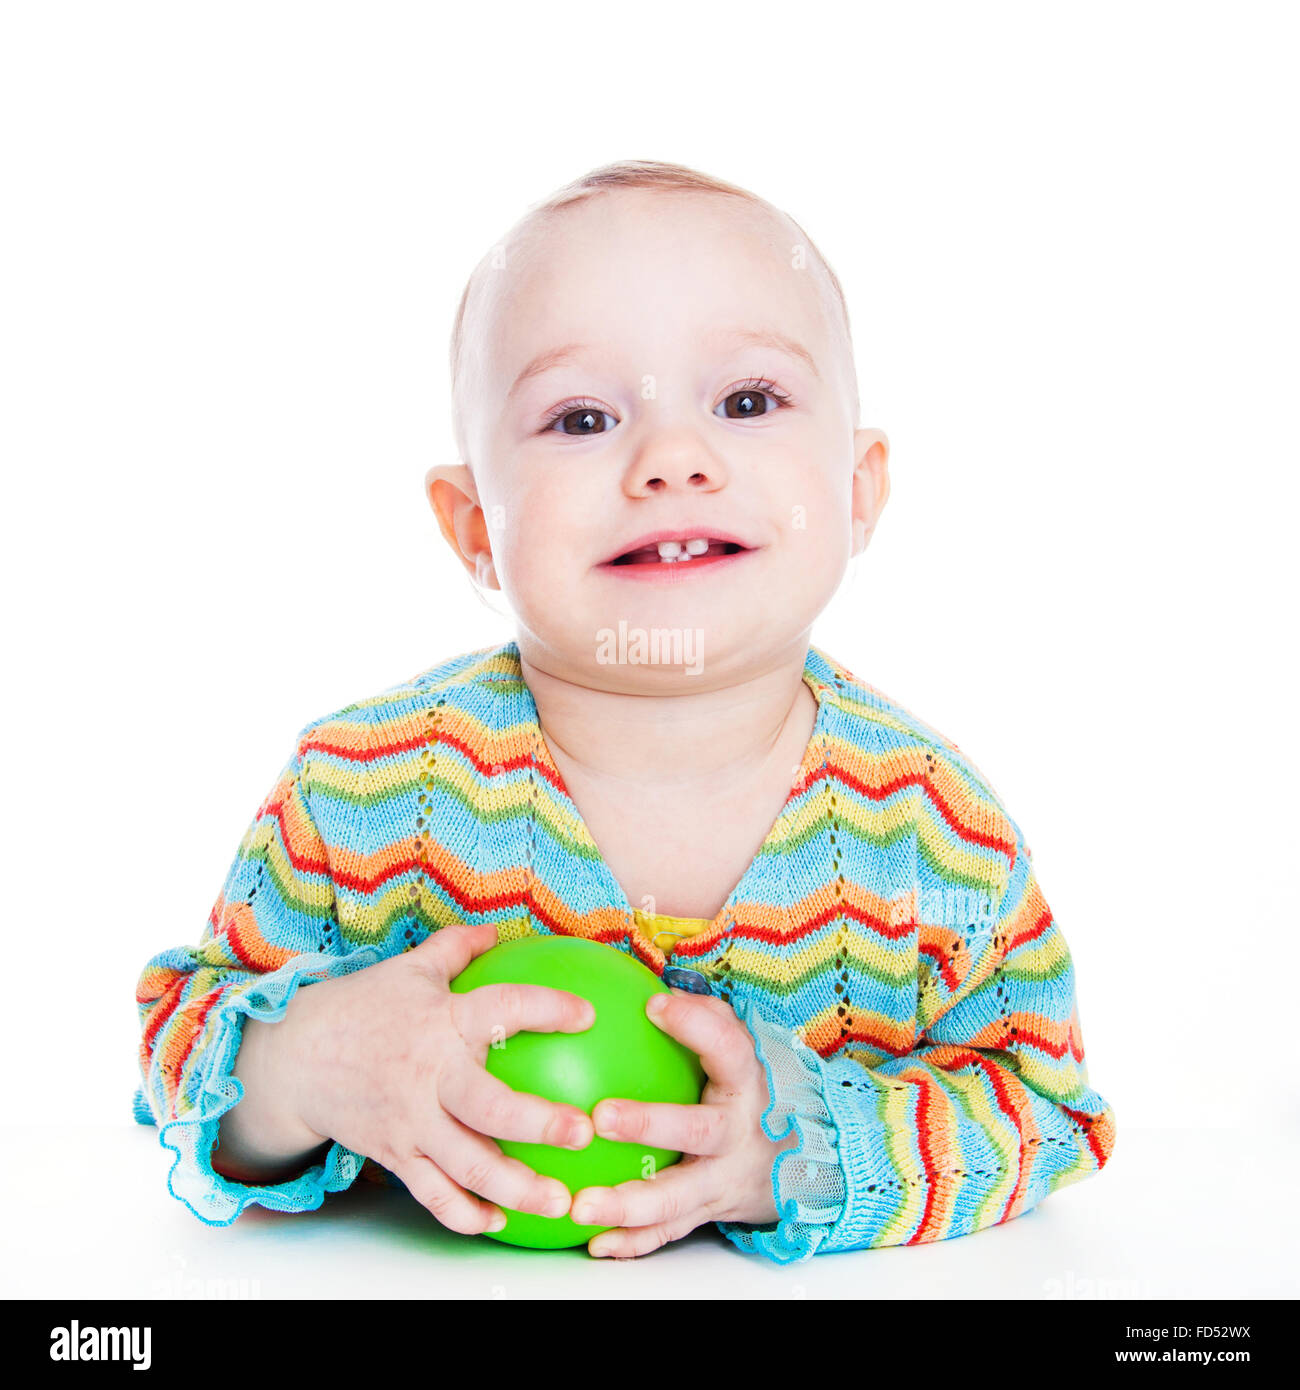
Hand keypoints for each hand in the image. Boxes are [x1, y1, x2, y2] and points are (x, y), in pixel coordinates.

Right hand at [274, 921, 598, 1235]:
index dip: (545, 1009)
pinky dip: (466, 1214)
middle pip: (489, 1107)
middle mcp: (430, 1076)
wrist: (295, 1059)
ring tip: (561, 1202)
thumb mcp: (411, 968)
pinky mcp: (396, 1155)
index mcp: (443, 1022)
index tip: (587, 1015)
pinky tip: (502, 1222)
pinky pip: (434, 1195)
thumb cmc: (364, 1007)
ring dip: (517, 1188)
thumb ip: (458, 949)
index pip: (501, 1008)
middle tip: (584, 1131)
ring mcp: (412, 1122)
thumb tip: (499, 931)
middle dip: (539, 1124)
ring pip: (468, 1165)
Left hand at [568, 990, 797, 1257]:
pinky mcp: (708, 1212)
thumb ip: (704, 1017)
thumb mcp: (742, 1047)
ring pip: (677, 1197)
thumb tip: (651, 990)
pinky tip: (593, 1243)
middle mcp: (738, 1133)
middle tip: (601, 1117)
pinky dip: (632, 1242)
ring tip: (582, 1204)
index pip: (729, 1048)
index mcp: (747, 1083)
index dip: (696, 1026)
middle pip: (699, 1131)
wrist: (809, 1158)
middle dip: (651, 1125)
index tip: (655, 1007)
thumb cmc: (753, 1089)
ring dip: (628, 1204)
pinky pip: (668, 1232)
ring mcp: (723, 1179)